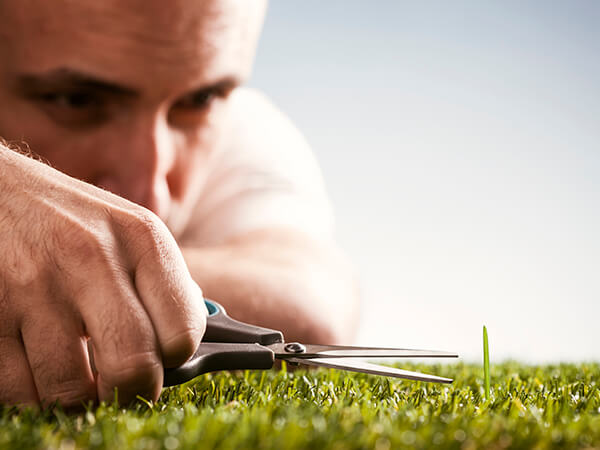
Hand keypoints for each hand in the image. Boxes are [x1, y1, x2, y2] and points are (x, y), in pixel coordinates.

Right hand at [0, 147, 205, 407]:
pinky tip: (36, 360)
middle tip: (121, 386)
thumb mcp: (128, 228)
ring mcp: (34, 285)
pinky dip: (31, 389)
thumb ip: (162, 280)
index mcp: (141, 237)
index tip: (160, 360)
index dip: (174, 359)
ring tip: (75, 369)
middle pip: (133, 368)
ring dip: (76, 393)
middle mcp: (91, 258)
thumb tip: (190, 334)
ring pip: (71, 390)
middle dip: (132, 391)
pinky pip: (18, 388)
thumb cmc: (69, 219)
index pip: (183, 331)